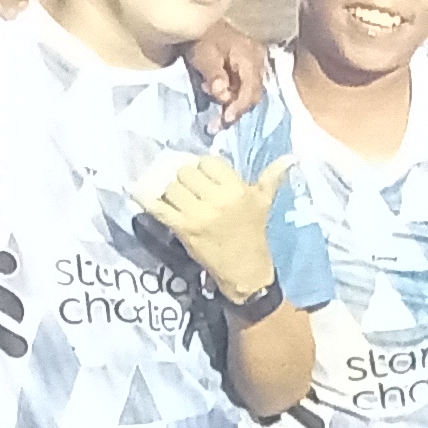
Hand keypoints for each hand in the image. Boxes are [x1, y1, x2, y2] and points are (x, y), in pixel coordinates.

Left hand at [138, 150, 291, 299]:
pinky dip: (146, 199)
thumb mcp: (264, 202)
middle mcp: (217, 199)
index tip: (204, 175)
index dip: (203, 166)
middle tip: (188, 187)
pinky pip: (158, 208)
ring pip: (171, 187)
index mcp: (237, 189)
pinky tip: (136, 191)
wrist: (245, 269)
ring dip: (169, 190)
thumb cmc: (254, 233)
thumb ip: (273, 177)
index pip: (208, 162)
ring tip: (174, 196)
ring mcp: (197, 214)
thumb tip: (290, 157)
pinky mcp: (183, 229)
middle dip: (184, 177)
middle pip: (186, 172)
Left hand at [187, 18, 265, 125]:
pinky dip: (235, 95)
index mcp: (249, 57)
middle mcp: (258, 60)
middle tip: (219, 124)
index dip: (240, 107)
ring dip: (236, 104)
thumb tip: (224, 95)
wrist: (200, 19)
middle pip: (254, 92)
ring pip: (251, 90)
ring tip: (218, 116)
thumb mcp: (204, 55)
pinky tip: (221, 99)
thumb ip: (214, 75)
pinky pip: (247, 84)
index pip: (251, 89)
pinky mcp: (248, 64)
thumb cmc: (202, 37)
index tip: (225, 120)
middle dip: (237, 110)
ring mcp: (256, 61)